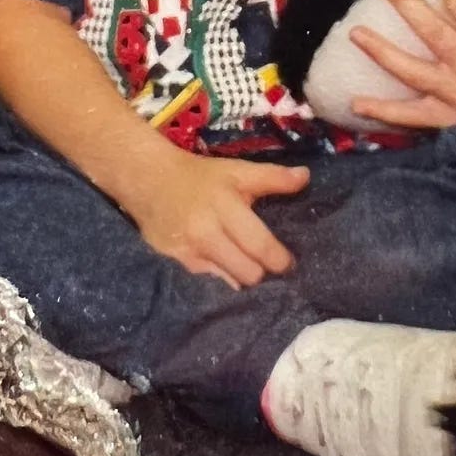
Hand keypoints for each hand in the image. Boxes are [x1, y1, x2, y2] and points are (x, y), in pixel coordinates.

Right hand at [121, 150, 309, 288]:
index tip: (290, 263)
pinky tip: (229, 273)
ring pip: (228, 283)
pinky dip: (222, 280)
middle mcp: (206, 234)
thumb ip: (273, 177)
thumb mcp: (238, 171)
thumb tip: (306, 177)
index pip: (259, 245)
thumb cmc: (201, 178)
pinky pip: (208, 283)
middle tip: (270, 266)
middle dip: (263, 272)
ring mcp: (188, 253)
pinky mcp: (175, 265)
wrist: (150, 182)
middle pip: (247, 272)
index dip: (279, 260)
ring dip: (243, 279)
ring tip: (252, 270)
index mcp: (226, 208)